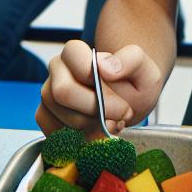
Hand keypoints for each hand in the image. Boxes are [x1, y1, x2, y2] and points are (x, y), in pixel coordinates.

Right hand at [37, 40, 163, 137]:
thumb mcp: (145, 69)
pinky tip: (96, 134)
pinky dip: (77, 139)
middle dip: (95, 111)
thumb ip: (131, 60)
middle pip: (63, 92)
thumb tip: (103, 67)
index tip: (122, 104)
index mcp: (75, 51)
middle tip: (120, 119)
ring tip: (112, 125)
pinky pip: (52, 131)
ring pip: (59, 115)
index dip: (97, 84)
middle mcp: (58, 70)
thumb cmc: (134, 83)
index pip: (73, 60)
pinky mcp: (46, 115)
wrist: (128, 102)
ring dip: (90, 128)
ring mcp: (49, 93)